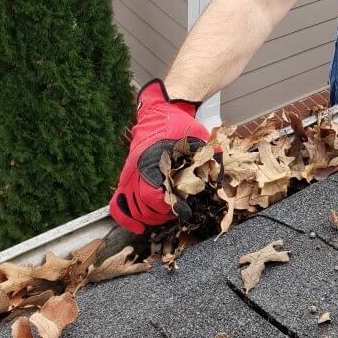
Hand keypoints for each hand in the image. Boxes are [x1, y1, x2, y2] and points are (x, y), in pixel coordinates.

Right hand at [110, 79, 211, 232]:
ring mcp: (129, 174)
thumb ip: (205, 154)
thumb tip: (219, 167)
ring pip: (132, 208)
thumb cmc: (178, 124)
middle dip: (161, 215)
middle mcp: (137, 170)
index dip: (169, 208)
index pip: (154, 197)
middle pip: (143, 207)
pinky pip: (118, 202)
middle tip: (176, 213)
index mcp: (153, 161)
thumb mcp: (196, 137)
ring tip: (164, 216)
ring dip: (148, 218)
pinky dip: (125, 218)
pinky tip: (137, 227)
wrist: (160, 110)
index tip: (183, 210)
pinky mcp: (126, 176)